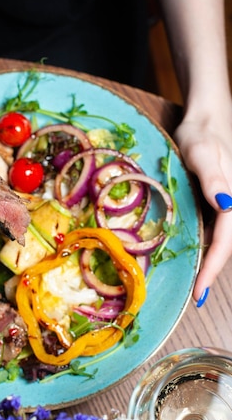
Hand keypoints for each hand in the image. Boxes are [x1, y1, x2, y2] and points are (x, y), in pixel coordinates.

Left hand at [173, 102, 231, 304]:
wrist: (204, 121)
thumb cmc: (202, 135)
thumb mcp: (203, 153)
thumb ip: (214, 178)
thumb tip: (226, 204)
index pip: (224, 243)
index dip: (213, 270)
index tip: (200, 294)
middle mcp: (230, 206)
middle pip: (224, 247)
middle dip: (211, 274)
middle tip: (195, 298)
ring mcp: (223, 206)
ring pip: (218, 241)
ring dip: (208, 264)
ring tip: (193, 287)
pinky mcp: (213, 203)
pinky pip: (211, 230)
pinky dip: (203, 247)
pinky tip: (191, 258)